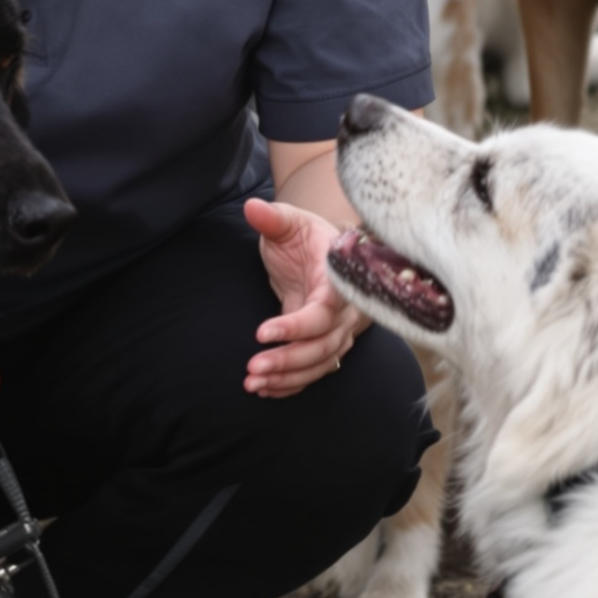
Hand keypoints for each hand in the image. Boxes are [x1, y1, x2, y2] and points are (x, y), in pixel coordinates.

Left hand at [244, 198, 369, 397]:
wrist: (320, 254)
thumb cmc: (305, 237)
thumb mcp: (290, 222)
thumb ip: (273, 217)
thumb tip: (252, 208)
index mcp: (338, 280)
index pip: (324, 311)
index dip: (297, 326)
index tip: (262, 333)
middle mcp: (345, 310)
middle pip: (324, 345)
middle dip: (289, 360)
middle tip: (253, 368)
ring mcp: (338, 330)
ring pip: (321, 363)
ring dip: (288, 377)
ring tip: (253, 384)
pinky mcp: (325, 343)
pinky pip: (315, 370)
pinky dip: (293, 384)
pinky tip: (267, 390)